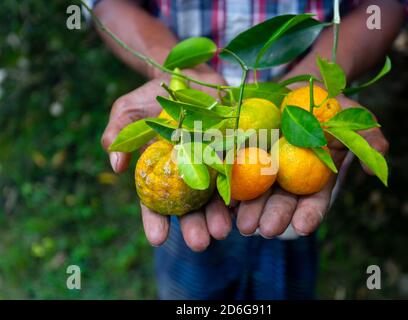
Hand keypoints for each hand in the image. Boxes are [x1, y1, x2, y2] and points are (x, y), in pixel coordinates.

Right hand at [102, 69, 232, 251]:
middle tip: (200, 242)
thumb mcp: (129, 111)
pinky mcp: (234, 148)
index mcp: (162, 172)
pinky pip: (238, 169)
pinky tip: (243, 205)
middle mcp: (188, 173)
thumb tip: (115, 165)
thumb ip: (119, 134)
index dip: (156, 221)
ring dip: (220, 215)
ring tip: (223, 230)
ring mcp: (212, 163)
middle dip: (195, 226)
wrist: (187, 75)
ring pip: (217, 196)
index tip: (157, 239)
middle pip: (191, 206)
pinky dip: (241, 188)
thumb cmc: (153, 96)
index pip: (155, 202)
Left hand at [236, 95, 388, 237]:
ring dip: (250, 210)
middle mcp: (287, 179)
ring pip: (256, 193)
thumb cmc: (328, 104)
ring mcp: (263, 168)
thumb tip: (372, 171)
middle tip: (265, 230)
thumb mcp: (353, 118)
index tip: (303, 228)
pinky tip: (225, 200)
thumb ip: (367, 142)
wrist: (295, 87)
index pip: (313, 202)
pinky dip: (229, 186)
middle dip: (274, 217)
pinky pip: (234, 172)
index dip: (309, 214)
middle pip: (280, 202)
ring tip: (244, 225)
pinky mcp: (242, 155)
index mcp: (314, 177)